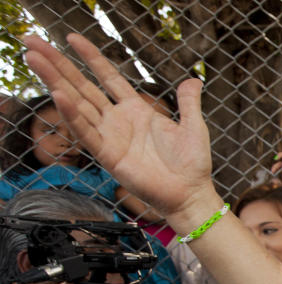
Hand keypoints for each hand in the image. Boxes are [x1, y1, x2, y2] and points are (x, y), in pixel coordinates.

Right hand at [23, 34, 218, 217]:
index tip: (72, 38)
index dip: (91, 58)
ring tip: (34, 61)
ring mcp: (111, 137)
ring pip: (77, 105)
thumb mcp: (194, 127)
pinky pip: (86, 132)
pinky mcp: (109, 156)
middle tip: (33, 44)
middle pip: (83, 87)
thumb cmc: (192, 164)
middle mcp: (118, 121)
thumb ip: (188, 103)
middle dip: (59, 65)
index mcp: (136, 111)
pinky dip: (72, 115)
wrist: (190, 193)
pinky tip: (58, 95)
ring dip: (55, 82)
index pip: (108, 78)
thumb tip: (193, 80)